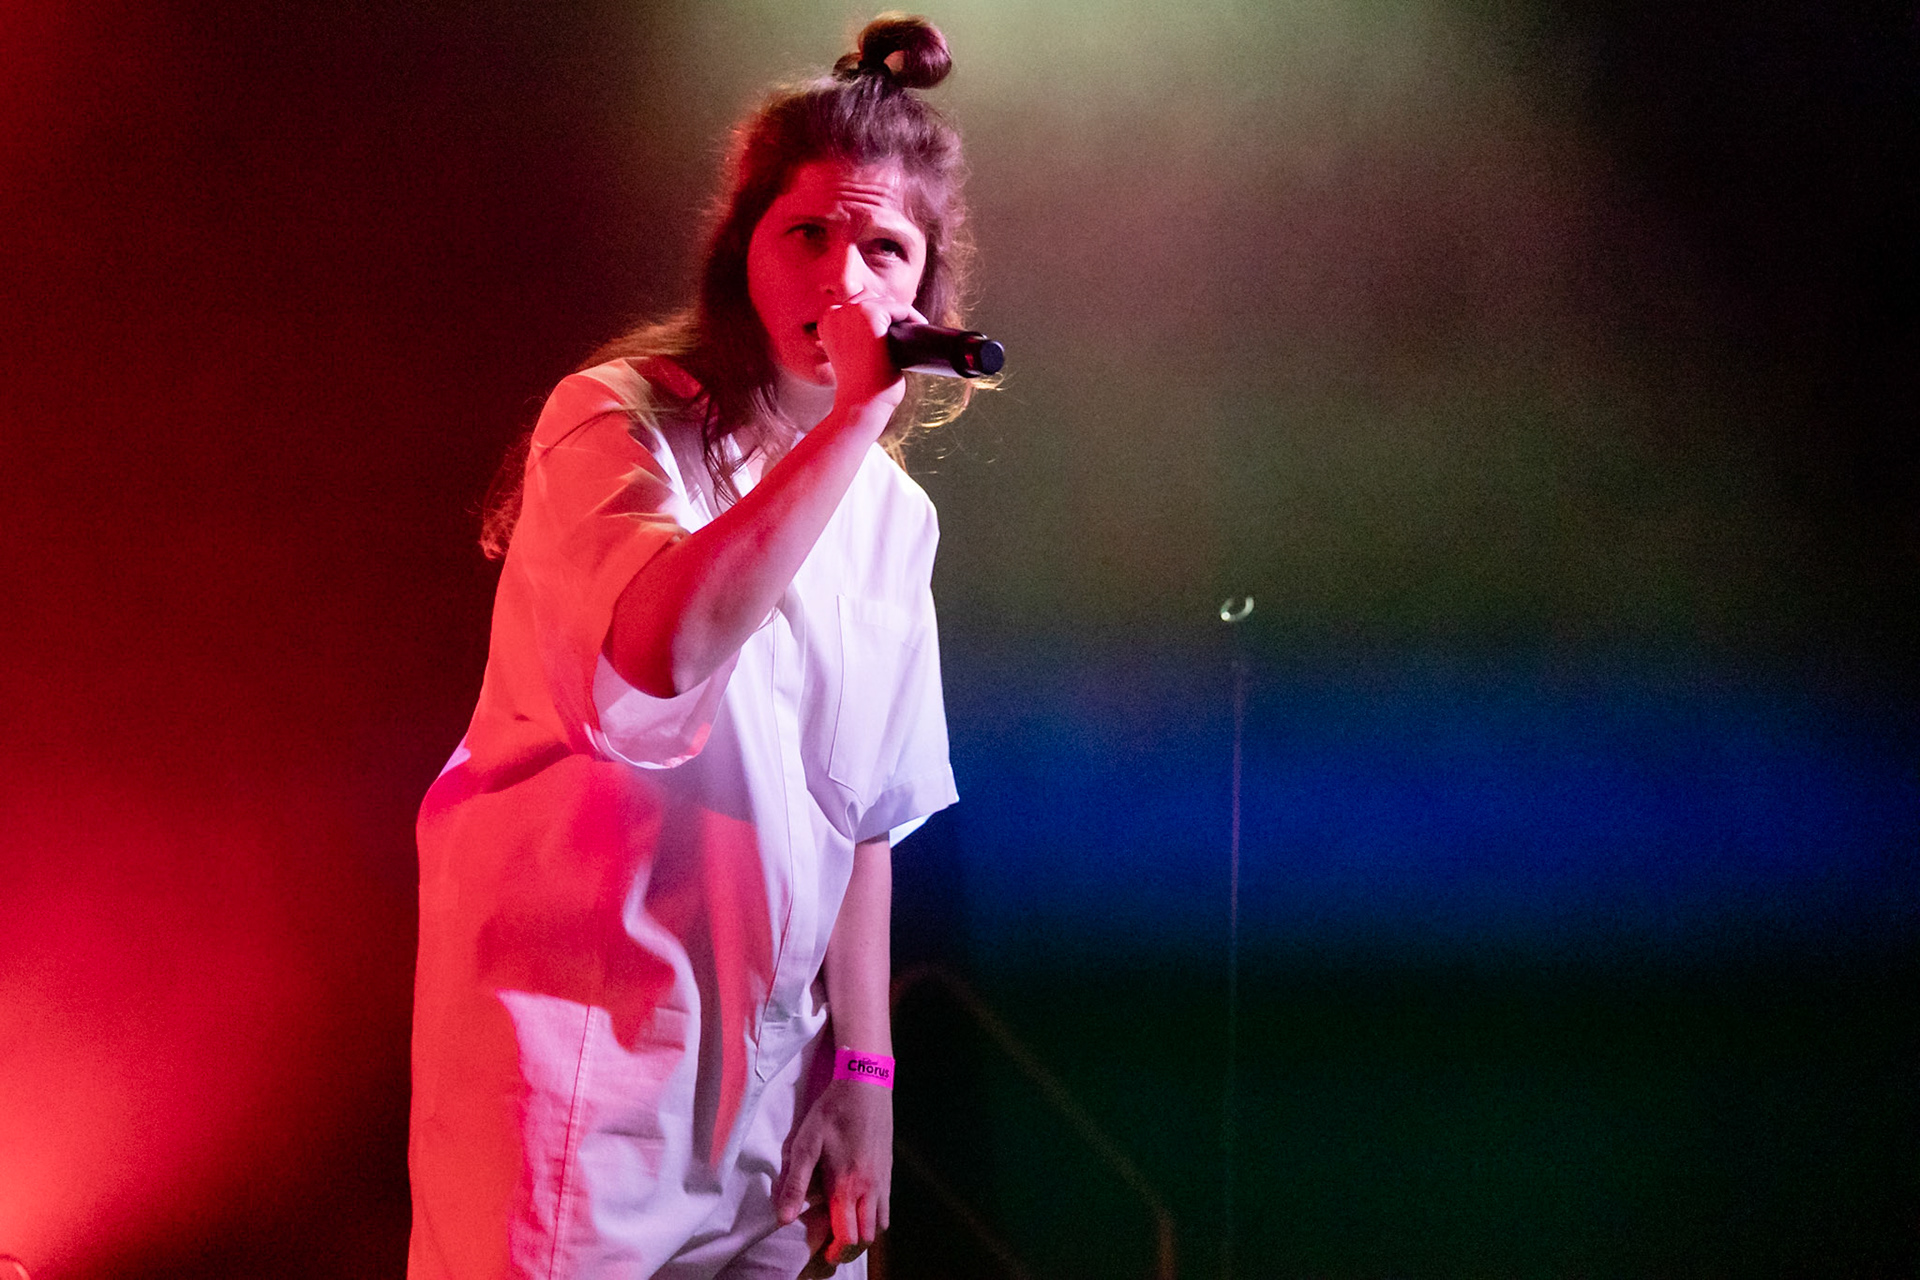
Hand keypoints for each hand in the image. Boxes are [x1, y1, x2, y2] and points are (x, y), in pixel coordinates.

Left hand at [775, 1077, 892, 1267]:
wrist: (866, 1083)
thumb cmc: (832, 1112)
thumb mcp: (806, 1144)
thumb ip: (795, 1184)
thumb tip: (784, 1219)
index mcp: (847, 1186)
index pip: (848, 1235)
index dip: (835, 1250)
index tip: (822, 1252)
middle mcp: (870, 1188)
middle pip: (867, 1236)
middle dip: (850, 1245)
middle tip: (832, 1241)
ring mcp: (883, 1179)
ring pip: (880, 1223)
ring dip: (864, 1229)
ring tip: (846, 1224)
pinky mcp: (889, 1168)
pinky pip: (887, 1205)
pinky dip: (875, 1214)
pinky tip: (859, 1203)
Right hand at [816, 294, 921, 424]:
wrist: (860, 404)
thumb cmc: (860, 387)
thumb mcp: (852, 356)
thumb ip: (859, 336)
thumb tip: (886, 324)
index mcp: (827, 322)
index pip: (856, 305)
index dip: (877, 315)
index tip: (892, 330)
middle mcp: (835, 313)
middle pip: (871, 298)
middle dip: (889, 312)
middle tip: (906, 331)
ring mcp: (852, 312)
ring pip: (886, 301)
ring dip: (901, 314)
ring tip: (914, 329)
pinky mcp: (870, 315)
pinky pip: (899, 307)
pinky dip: (912, 316)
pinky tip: (920, 327)